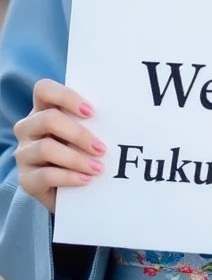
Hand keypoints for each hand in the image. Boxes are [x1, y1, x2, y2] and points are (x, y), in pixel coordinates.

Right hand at [13, 79, 106, 212]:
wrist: (70, 190)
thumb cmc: (82, 151)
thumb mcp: (85, 132)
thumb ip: (92, 121)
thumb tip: (119, 115)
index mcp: (42, 108)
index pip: (44, 89)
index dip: (66, 97)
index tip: (91, 111)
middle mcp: (27, 127)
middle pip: (48, 119)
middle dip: (79, 133)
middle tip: (101, 147)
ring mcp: (23, 154)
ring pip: (45, 148)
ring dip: (77, 158)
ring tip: (98, 168)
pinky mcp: (26, 179)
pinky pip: (46, 175)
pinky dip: (69, 177)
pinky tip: (86, 179)